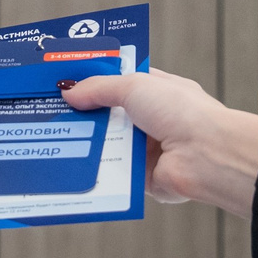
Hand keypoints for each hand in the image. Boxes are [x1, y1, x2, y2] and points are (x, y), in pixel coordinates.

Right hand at [62, 68, 257, 216]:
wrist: (207, 157)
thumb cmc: (183, 113)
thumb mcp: (135, 86)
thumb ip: (99, 88)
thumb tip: (69, 92)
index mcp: (157, 91)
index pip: (120, 81)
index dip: (93, 80)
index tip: (65, 80)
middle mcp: (152, 119)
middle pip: (109, 114)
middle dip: (84, 113)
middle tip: (51, 111)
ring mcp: (147, 148)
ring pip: (107, 143)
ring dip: (88, 142)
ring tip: (54, 136)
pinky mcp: (142, 177)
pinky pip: (112, 172)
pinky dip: (97, 169)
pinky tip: (73, 165)